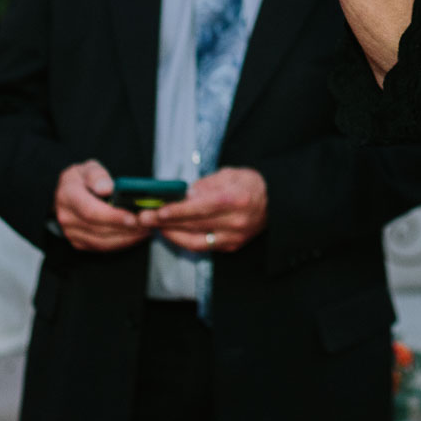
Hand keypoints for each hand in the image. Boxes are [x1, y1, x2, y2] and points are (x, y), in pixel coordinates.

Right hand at [54, 160, 149, 251]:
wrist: (69, 192)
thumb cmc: (83, 178)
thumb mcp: (89, 168)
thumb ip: (97, 176)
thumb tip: (107, 188)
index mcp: (67, 195)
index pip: (90, 211)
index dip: (113, 217)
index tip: (132, 218)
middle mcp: (66, 216)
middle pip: (98, 228)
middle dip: (125, 228)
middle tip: (146, 224)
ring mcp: (71, 232)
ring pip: (101, 241)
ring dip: (126, 238)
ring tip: (145, 230)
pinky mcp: (79, 242)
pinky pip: (102, 247)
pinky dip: (121, 243)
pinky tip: (136, 235)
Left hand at [137, 167, 268, 252]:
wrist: (275, 202)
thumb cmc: (250, 184)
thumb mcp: (230, 174)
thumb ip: (207, 184)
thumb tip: (186, 194)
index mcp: (236, 199)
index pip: (201, 207)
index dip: (178, 210)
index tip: (158, 211)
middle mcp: (235, 221)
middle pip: (194, 225)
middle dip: (167, 222)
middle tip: (145, 218)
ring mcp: (234, 237)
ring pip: (195, 240)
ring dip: (172, 234)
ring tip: (155, 226)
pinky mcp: (232, 246)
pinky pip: (203, 247)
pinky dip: (185, 240)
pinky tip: (172, 233)